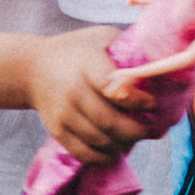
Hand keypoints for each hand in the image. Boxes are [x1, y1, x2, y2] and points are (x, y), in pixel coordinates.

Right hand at [27, 26, 155, 165]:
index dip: (136, 101)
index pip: (112, 88)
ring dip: (124, 144)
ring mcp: (63, 114)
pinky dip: (105, 157)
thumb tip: (161, 64)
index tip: (152, 104)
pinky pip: (84, 153)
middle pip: (109, 122)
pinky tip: (116, 148)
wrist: (33, 69)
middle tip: (151, 128)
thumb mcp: (100, 37)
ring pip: (100, 141)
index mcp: (86, 64)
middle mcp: (73, 90)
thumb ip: (127, 47)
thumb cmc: (76, 51)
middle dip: (137, 130)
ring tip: (136, 137)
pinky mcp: (57, 131)